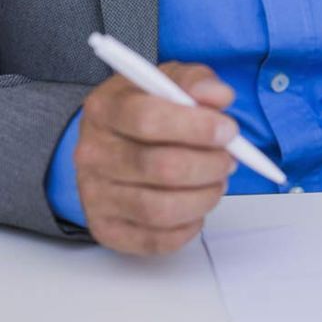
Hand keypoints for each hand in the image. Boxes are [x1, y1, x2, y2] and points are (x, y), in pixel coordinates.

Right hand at [74, 63, 239, 254]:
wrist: (112, 144)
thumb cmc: (145, 111)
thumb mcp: (169, 82)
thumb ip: (196, 82)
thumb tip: (219, 96)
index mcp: (104, 109)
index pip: (147, 119)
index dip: (196, 127)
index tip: (228, 131)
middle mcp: (92, 153)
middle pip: (159, 167)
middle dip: (208, 165)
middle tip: (229, 159)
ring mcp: (95, 195)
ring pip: (160, 208)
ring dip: (203, 197)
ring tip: (217, 182)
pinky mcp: (106, 228)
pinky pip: (156, 240)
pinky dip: (188, 226)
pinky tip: (196, 206)